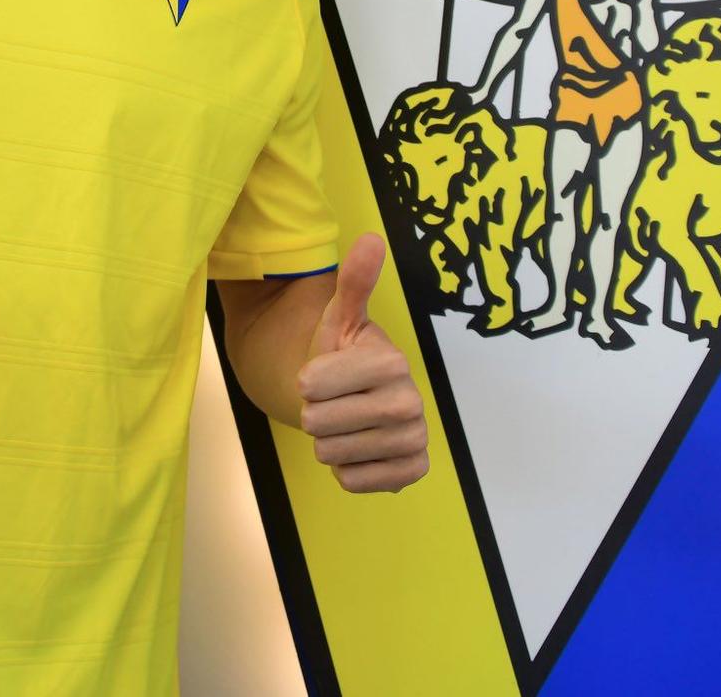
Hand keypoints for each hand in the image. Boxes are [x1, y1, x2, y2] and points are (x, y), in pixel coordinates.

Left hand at [296, 234, 428, 492]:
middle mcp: (411, 403)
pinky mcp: (409, 474)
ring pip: (330, 453)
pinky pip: (350, 481)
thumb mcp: (341, 317)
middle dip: (315, 413)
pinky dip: (346, 468)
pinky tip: (360, 447)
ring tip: (346, 421)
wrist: (362, 399)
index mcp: (392, 362)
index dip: (307, 380)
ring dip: (328, 440)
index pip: (311, 385)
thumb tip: (370, 238)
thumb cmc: (344, 356)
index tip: (323, 373)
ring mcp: (413, 441)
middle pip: (318, 422)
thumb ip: (354, 281)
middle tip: (335, 400)